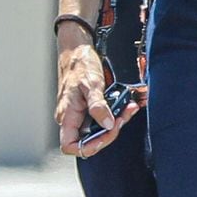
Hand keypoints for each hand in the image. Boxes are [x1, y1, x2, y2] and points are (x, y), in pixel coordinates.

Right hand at [55, 28, 137, 157]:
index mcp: (67, 116)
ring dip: (116, 121)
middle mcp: (72, 118)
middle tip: (125, 116)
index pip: (71, 146)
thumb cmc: (80, 65)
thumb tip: (107, 124)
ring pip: (99, 128)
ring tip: (128, 108)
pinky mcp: (89, 106)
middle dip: (110, 130)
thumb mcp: (91, 84)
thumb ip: (98, 105)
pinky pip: (102, 116)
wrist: (78, 50)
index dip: (90, 146)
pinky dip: (115, 112)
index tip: (108, 132)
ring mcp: (81, 113)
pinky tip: (125, 104)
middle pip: (90, 139)